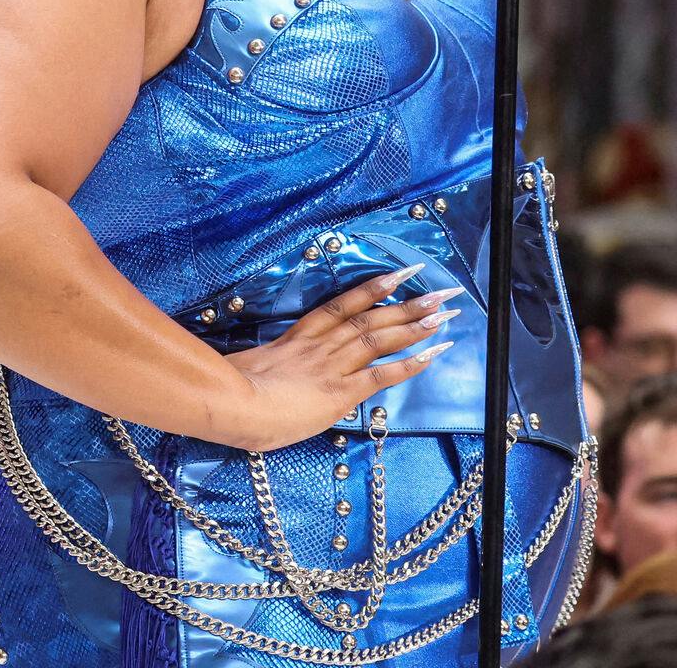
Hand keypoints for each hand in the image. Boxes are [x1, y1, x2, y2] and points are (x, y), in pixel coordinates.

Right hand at [223, 265, 460, 450]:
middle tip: (441, 291)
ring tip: (446, 312)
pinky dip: (410, 362)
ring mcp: (332, 365)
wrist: (230, 402)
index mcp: (298, 337)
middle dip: (408, 303)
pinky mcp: (341, 390)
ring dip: (415, 324)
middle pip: (370, 317)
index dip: (372, 289)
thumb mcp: (250, 368)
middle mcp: (321, 345)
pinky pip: (382, 374)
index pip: (342, 306)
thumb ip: (270, 367)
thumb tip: (271, 373)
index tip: (399, 274)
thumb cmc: (231, 389)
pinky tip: (434, 353)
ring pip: (380, 338)